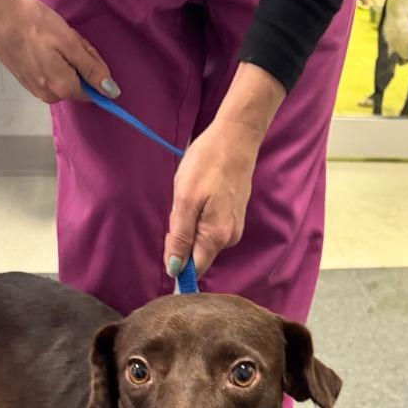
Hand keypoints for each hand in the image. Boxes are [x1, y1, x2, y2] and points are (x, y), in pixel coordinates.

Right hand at [0, 0, 118, 102]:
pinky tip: (42, 45)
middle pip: (79, 83)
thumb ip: (91, 69)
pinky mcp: (28, 82)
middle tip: (66, 39)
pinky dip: (52, 60)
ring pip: (65, 78)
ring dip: (65, 60)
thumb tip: (112, 91)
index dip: (95, 69)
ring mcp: (37, 91)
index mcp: (63, 88)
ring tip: (50, 40)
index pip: (94, 91)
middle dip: (79, 62)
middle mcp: (50, 96)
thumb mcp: (69, 42)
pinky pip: (51, 75)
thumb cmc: (32, 24)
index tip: (84, 50)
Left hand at [164, 63, 284, 278]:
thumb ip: (180, 238)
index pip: (193, 269)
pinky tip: (201, 196)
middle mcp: (229, 239)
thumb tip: (175, 270)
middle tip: (181, 207)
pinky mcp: (234, 217)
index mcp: (216, 238)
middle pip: (196, 254)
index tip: (171, 234)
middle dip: (182, 237)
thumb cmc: (208, 164)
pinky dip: (198, 217)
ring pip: (201, 240)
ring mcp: (234, 228)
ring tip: (193, 197)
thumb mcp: (185, 200)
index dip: (176, 259)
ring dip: (189, 224)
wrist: (236, 137)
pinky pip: (209, 228)